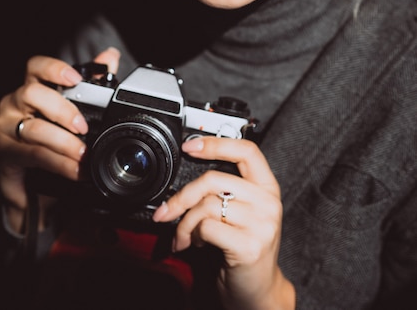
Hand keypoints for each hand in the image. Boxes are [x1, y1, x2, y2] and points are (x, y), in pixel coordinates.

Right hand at [0, 47, 119, 232]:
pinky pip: (32, 157)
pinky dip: (58, 165)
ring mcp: (6, 131)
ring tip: (82, 155)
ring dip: (62, 142)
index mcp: (30, 91)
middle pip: (31, 94)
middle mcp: (13, 106)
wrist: (22, 177)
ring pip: (32, 129)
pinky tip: (74, 171)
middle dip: (62, 109)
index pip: (35, 68)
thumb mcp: (65, 108)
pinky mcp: (5, 157)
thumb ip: (89, 81)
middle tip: (83, 126)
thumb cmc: (43, 132)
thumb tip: (110, 55)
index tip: (75, 77)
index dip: (54, 69)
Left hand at [152, 136, 294, 309]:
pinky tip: (196, 244)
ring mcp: (262, 224)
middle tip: (167, 211)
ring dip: (184, 223)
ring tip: (185, 236)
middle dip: (182, 196)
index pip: (247, 151)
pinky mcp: (249, 246)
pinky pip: (206, 227)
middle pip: (214, 179)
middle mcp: (268, 202)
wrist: (259, 290)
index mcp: (267, 187)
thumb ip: (226, 189)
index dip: (216, 144)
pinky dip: (192, 235)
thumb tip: (187, 173)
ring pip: (205, 205)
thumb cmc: (244, 247)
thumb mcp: (242, 212)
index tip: (190, 146)